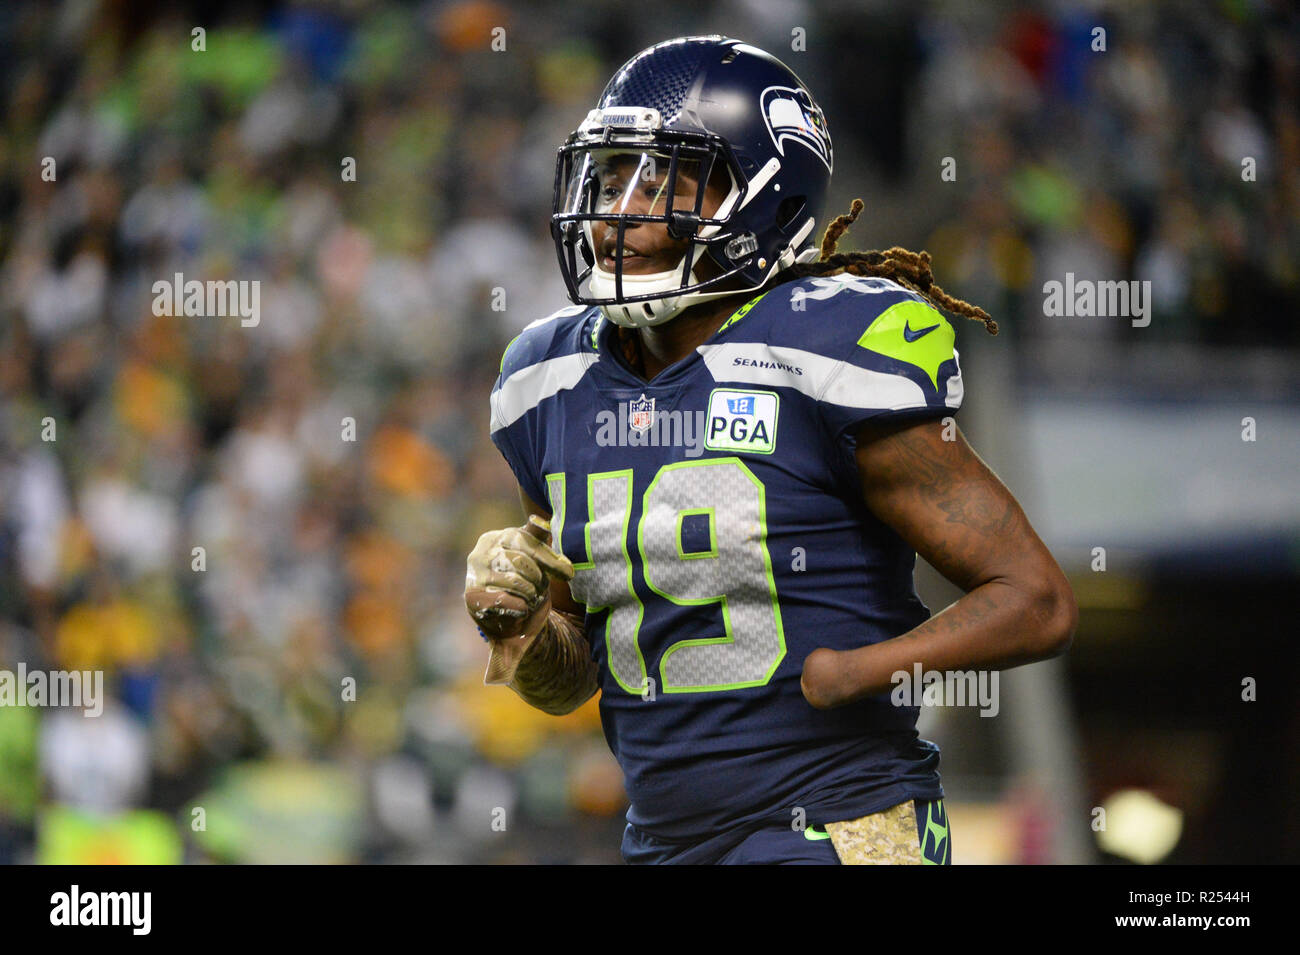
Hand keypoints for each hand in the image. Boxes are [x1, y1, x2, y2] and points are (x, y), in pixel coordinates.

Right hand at [465, 514, 574, 642]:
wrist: (507, 622)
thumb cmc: (523, 582)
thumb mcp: (533, 557)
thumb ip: (537, 539)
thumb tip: (544, 522)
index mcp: (495, 538)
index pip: (524, 540)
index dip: (548, 558)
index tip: (568, 573)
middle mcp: (480, 554)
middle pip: (521, 561)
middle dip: (539, 578)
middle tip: (543, 588)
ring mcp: (474, 576)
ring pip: (515, 582)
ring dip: (531, 593)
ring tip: (531, 597)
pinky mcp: (473, 598)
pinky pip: (506, 601)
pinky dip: (521, 607)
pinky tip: (522, 609)